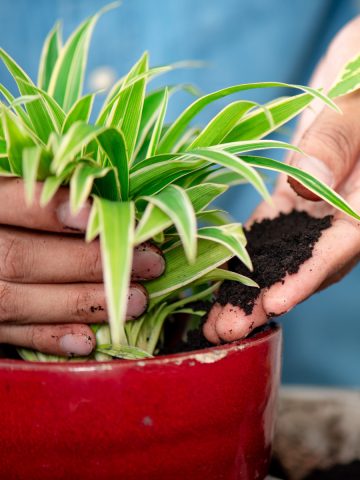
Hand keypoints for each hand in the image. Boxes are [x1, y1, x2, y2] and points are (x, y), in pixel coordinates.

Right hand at [0, 179, 164, 355]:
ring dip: (81, 302)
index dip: (51, 210)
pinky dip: (47, 338)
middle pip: (21, 256)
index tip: (100, 215)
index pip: (9, 202)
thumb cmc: (9, 223)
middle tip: (148, 262)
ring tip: (136, 301)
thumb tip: (104, 207)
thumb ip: (39, 196)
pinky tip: (87, 340)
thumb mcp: (10, 198)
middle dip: (88, 261)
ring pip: (17, 301)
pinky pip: (8, 335)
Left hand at [204, 16, 359, 342]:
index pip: (341, 246)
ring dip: (250, 289)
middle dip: (266, 301)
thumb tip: (301, 186)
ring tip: (216, 321)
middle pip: (307, 265)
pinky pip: (269, 231)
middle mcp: (341, 213)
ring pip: (283, 256)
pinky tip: (219, 277)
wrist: (357, 74)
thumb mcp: (355, 104)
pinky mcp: (293, 197)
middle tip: (226, 333)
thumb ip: (334, 144)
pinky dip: (245, 255)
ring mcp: (316, 209)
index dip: (307, 277)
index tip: (274, 303)